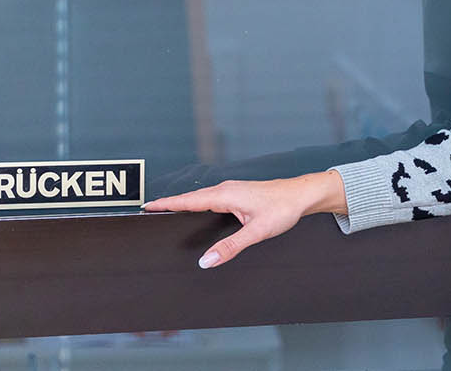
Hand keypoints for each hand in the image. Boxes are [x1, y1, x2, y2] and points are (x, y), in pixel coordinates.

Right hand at [141, 170, 347, 268]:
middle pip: (191, 198)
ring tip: (167, 210)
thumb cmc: (283, 208)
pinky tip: (197, 209)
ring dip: (184, 203)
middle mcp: (226, 189)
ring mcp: (232, 190)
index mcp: (225, 195)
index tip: (148, 206)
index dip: (167, 204)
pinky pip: (210, 197)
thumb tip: (207, 260)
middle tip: (150, 209)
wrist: (302, 195)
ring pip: (201, 197)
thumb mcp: (256, 232)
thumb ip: (230, 247)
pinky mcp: (238, 193)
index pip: (189, 201)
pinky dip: (197, 202)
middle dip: (170, 203)